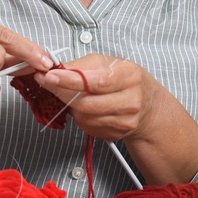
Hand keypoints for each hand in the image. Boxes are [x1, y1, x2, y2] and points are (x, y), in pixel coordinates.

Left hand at [35, 53, 158, 141]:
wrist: (147, 105)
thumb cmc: (125, 79)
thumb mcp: (107, 63)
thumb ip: (81, 65)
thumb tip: (56, 69)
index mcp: (129, 76)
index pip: (95, 81)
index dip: (70, 80)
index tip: (49, 77)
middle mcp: (130, 101)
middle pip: (86, 104)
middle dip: (62, 94)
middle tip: (49, 83)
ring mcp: (125, 121)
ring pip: (84, 118)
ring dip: (71, 106)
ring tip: (74, 95)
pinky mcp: (116, 134)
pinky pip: (87, 127)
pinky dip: (80, 117)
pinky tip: (86, 108)